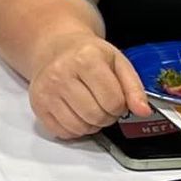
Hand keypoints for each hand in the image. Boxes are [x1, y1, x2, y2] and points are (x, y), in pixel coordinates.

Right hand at [28, 35, 151, 139]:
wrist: (56, 48)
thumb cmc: (88, 55)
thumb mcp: (117, 62)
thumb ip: (134, 87)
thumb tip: (143, 111)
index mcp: (85, 58)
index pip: (113, 101)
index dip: (121, 106)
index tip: (116, 98)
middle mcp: (61, 73)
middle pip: (96, 116)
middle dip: (107, 116)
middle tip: (104, 104)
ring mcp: (46, 90)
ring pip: (79, 127)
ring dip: (91, 124)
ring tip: (90, 108)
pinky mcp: (37, 104)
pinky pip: (62, 132)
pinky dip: (74, 129)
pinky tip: (75, 112)